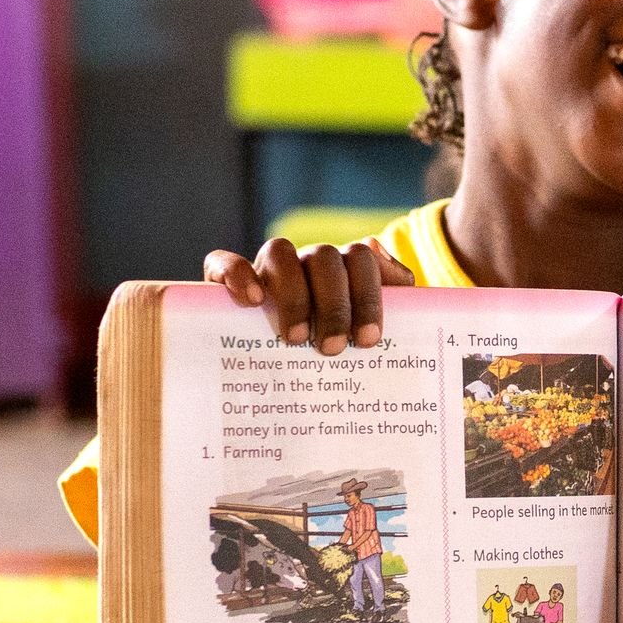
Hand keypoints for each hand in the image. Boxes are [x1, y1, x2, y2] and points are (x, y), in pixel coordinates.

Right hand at [203, 238, 413, 353]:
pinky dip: (237, 273)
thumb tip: (396, 275)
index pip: (361, 259)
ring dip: (293, 293)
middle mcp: (307, 261)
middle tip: (332, 349)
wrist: (290, 371)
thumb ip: (399, 299)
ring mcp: (268, 267)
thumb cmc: (345, 347)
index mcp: (344, 268)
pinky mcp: (227, 279)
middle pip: (324, 257)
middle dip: (333, 304)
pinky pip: (223, 261)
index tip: (368, 340)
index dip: (367, 296)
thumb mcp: (379, 327)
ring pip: (279, 251)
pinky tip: (253, 300)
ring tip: (296, 338)